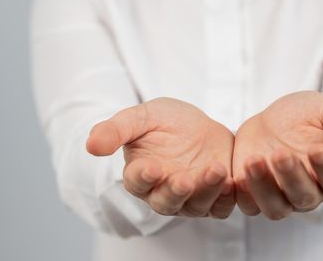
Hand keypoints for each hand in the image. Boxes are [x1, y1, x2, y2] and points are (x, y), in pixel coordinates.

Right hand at [86, 97, 235, 218]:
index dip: (144, 177)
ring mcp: (191, 198)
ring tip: (215, 170)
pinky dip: (227, 198)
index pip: (137, 182)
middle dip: (175, 191)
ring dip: (206, 191)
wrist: (200, 125)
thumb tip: (90, 145)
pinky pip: (222, 206)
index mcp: (141, 174)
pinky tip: (232, 181)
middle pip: (167, 202)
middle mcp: (164, 192)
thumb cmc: (165, 121)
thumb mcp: (142, 116)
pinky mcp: (216, 196)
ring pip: (197, 205)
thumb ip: (117, 129)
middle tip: (184, 178)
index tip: (152, 167)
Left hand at [232, 91, 322, 219]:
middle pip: (303, 196)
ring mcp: (282, 198)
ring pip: (275, 208)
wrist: (273, 122)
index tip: (317, 149)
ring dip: (263, 188)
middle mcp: (310, 193)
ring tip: (253, 161)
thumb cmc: (306, 116)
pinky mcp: (254, 196)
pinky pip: (248, 204)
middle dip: (291, 176)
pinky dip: (241, 194)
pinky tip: (234, 175)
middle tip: (280, 154)